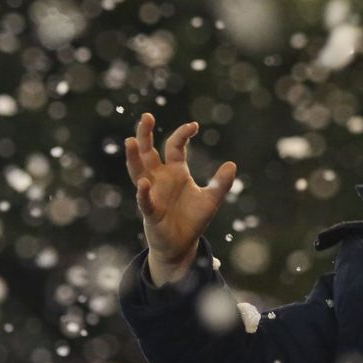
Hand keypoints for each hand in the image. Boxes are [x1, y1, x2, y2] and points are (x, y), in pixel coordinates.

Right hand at [125, 114, 236, 285]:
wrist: (182, 245)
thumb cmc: (193, 220)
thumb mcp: (211, 200)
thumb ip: (221, 184)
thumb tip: (232, 165)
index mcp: (175, 172)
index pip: (175, 146)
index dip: (183, 134)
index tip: (194, 125)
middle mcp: (160, 179)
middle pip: (148, 152)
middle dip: (145, 135)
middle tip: (147, 117)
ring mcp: (152, 193)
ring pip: (138, 171)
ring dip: (134, 157)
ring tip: (131, 141)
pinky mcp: (150, 212)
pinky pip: (145, 201)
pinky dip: (143, 192)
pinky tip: (143, 183)